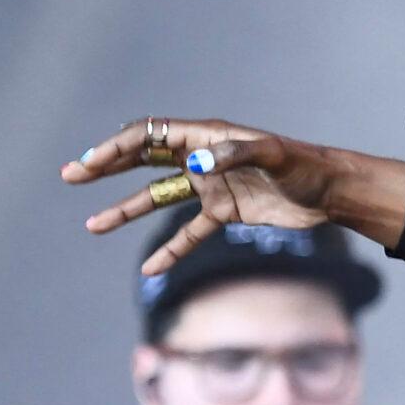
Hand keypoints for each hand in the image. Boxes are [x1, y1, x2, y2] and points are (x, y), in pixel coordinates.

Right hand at [62, 119, 404, 271]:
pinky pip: (189, 233)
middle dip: (106, 167)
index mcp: (207, 137)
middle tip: (71, 176)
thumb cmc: (306, 166)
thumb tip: (194, 164)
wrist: (333, 192)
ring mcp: (212, 187)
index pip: (150, 136)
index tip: (88, 164)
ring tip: (91, 226)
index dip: (117, 147)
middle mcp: (203, 159)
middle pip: (144, 160)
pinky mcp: (225, 213)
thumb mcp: (274, 157)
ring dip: (126, 210)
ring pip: (158, 198)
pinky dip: (170, 250)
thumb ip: (234, 155)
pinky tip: (148, 269)